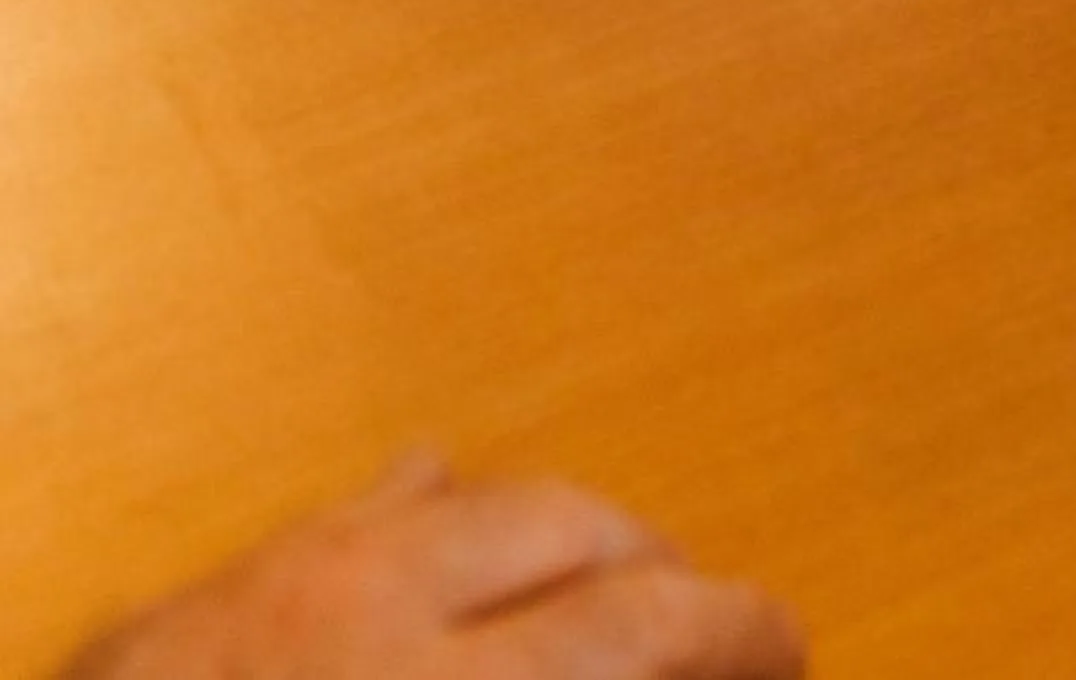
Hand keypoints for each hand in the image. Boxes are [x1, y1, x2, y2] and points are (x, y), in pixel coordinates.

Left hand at [60, 455, 804, 679]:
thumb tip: (665, 678)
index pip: (646, 620)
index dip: (742, 627)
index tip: (790, 646)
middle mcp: (368, 602)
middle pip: (573, 524)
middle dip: (663, 567)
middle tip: (712, 628)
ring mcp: (278, 579)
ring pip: (466, 494)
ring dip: (553, 532)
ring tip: (599, 583)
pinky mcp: (205, 591)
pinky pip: (348, 510)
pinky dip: (424, 519)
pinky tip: (441, 531)